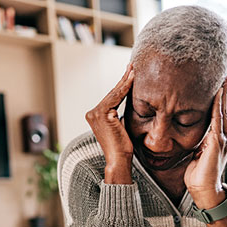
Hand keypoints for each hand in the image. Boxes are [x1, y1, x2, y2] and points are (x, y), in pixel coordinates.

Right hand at [85, 65, 133, 183]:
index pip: (112, 98)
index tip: (130, 74)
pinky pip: (116, 97)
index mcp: (95, 116)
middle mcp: (92, 113)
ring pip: (114, 94)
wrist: (119, 160)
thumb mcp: (121, 127)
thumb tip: (130, 104)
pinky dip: (125, 87)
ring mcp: (95, 113)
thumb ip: (120, 115)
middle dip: (123, 79)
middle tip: (132, 66)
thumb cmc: (123, 147)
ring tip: (134, 69)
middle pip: (112, 93)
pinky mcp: (102, 114)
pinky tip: (132, 78)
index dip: (122, 86)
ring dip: (125, 80)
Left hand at [184, 74, 226, 209]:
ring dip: (224, 94)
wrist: (204, 191)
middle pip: (225, 109)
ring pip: (223, 111)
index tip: (221, 84)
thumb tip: (195, 138)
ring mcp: (222, 140)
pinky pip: (218, 120)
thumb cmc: (199, 176)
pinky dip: (218, 105)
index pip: (220, 115)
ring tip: (226, 78)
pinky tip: (218, 93)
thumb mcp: (197, 155)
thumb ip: (200, 145)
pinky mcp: (217, 143)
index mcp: (217, 139)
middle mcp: (223, 137)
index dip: (221, 99)